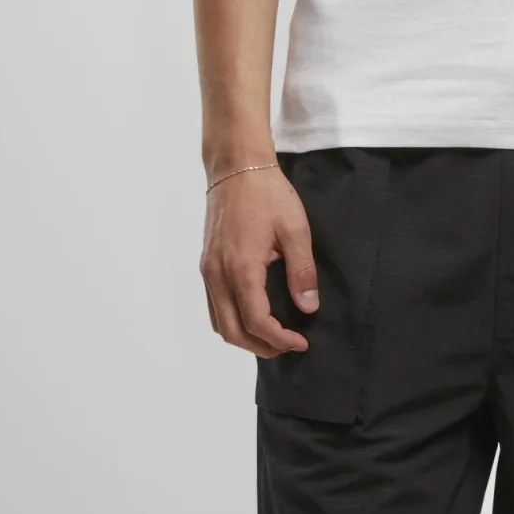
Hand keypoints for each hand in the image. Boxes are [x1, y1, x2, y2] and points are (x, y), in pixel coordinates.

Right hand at [200, 166, 319, 357]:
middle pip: (232, 331)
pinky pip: (213, 305)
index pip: (256, 321)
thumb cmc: (268, 193)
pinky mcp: (206, 263)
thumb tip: (308, 307)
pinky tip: (252, 313)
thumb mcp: (295, 228)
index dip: (279, 339)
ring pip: (219, 322)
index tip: (301, 342)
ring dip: (243, 336)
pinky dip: (231, 319)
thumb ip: (301, 270)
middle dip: (260, 346)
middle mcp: (217, 274)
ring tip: (271, 334)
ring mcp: (208, 269)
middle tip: (287, 345)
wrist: (237, 166)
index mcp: (241, 268)